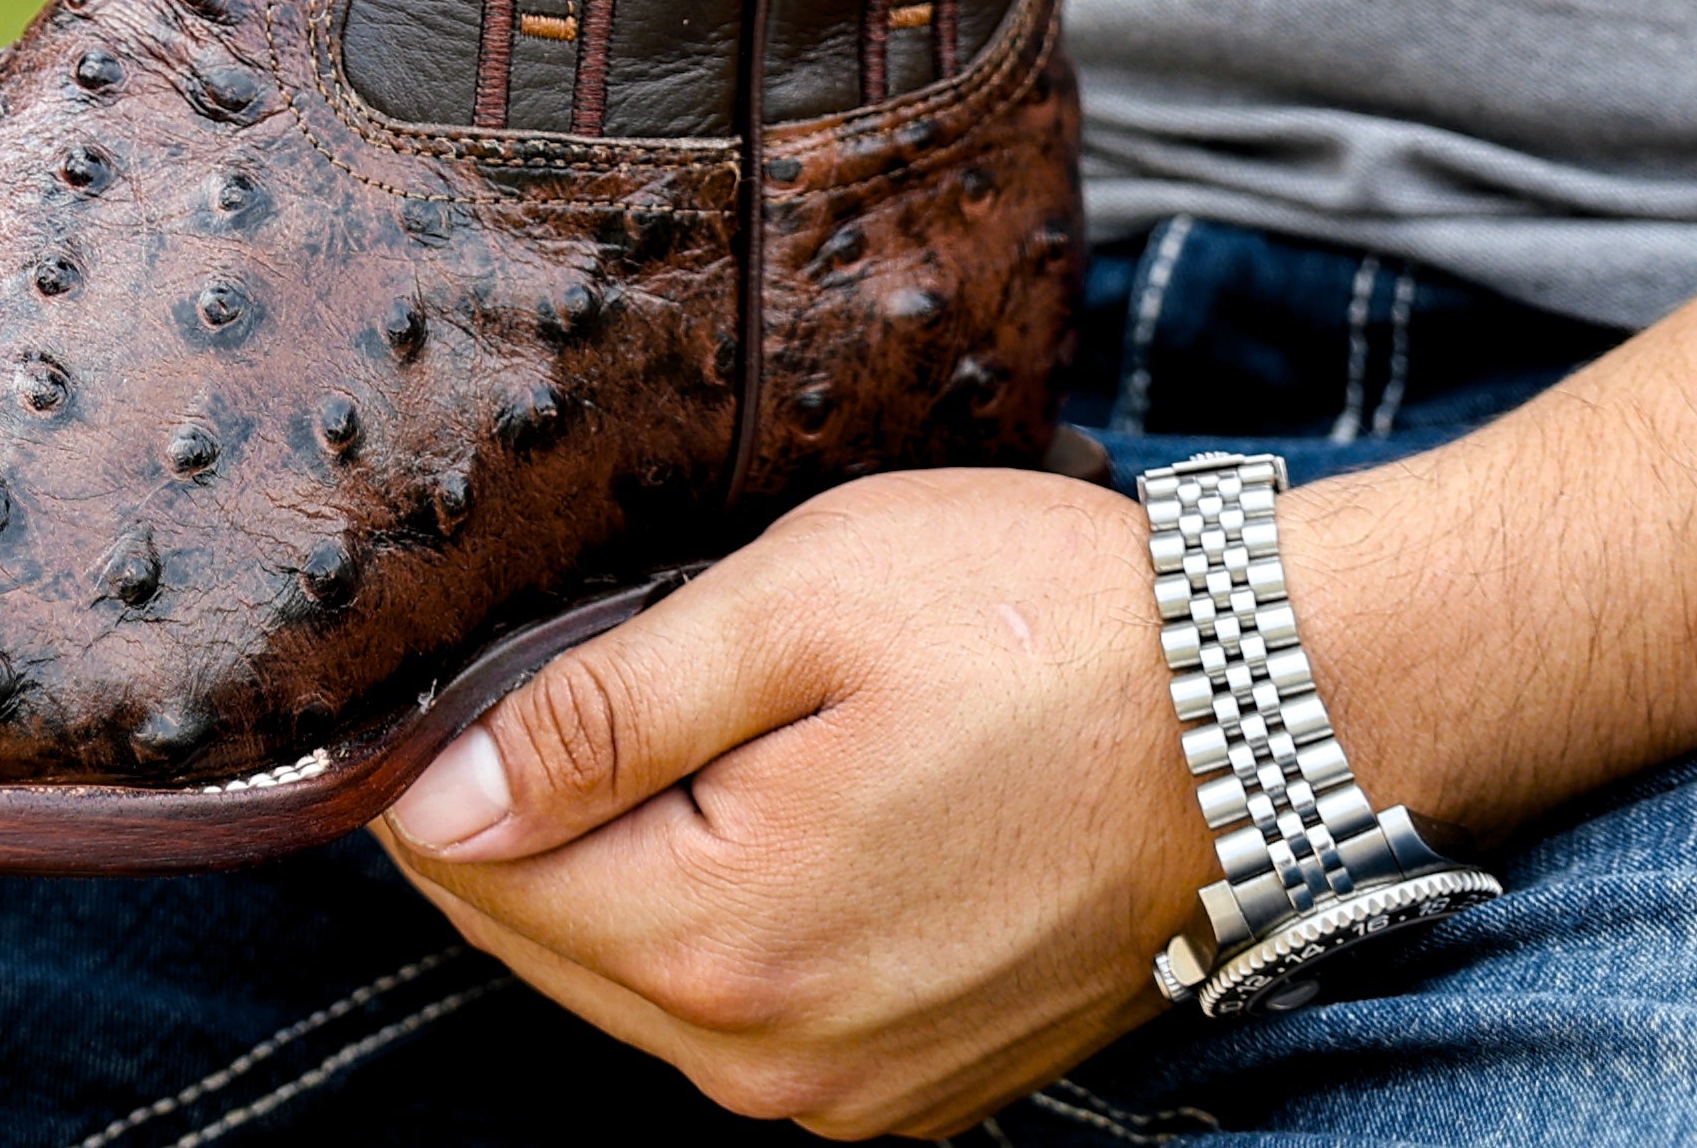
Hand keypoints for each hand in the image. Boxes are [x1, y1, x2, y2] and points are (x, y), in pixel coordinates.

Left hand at [377, 468, 1209, 1137]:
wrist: (1264, 710)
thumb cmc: (1032, 622)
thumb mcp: (789, 609)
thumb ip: (600, 713)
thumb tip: (441, 795)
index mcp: (733, 938)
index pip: (480, 876)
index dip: (432, 767)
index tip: (436, 671)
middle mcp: (781, 1058)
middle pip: (546, 942)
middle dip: (511, 817)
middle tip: (539, 671)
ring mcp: (857, 1086)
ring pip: (636, 981)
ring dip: (607, 864)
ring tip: (645, 722)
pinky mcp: (915, 1076)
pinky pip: (742, 1007)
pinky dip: (705, 912)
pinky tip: (735, 802)